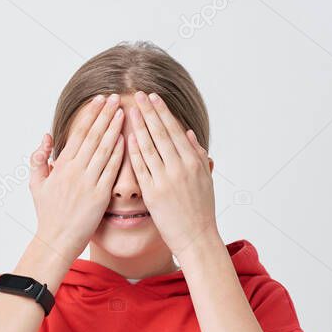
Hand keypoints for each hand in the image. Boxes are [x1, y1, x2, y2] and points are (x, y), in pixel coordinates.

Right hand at [29, 93, 126, 262]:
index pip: (78, 133)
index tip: (99, 100)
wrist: (57, 239)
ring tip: (124, 112)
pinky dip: (120, 153)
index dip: (90, 114)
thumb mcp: (36, 183)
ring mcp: (88, 182)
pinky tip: (127, 139)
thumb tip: (47, 136)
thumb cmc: (48, 213)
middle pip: (93, 136)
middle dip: (105, 114)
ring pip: (104, 149)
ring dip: (115, 129)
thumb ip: (39, 158)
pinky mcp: (100, 196)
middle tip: (116, 97)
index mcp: (61, 166)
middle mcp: (74, 171)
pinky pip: (112, 170)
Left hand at [127, 91, 218, 260]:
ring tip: (129, 110)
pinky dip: (134, 153)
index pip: (174, 130)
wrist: (196, 237)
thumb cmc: (200, 208)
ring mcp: (166, 180)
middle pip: (161, 134)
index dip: (162, 112)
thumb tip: (187, 132)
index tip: (153, 97)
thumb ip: (196, 154)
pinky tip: (127, 138)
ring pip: (149, 147)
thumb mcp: (204, 178)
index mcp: (193, 161)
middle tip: (138, 94)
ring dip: (138, 127)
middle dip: (149, 112)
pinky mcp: (153, 194)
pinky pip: (142, 169)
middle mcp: (180, 167)